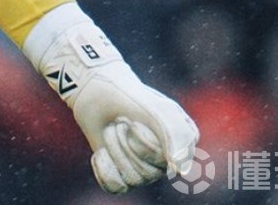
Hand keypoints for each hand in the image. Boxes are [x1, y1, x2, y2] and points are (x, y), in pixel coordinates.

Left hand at [24, 4, 198, 193]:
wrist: (93, 90)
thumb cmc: (125, 95)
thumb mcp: (153, 109)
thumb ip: (174, 134)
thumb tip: (178, 170)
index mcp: (183, 140)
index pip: (169, 162)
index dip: (145, 142)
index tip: (134, 121)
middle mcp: (166, 158)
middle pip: (149, 174)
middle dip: (125, 145)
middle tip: (120, 122)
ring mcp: (145, 166)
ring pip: (133, 179)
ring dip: (114, 150)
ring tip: (111, 130)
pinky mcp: (122, 172)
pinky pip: (115, 187)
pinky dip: (103, 167)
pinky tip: (100, 151)